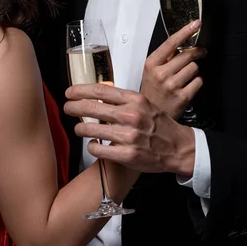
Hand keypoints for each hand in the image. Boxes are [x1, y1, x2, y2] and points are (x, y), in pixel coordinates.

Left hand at [64, 84, 194, 176]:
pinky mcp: (127, 155)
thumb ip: (122, 100)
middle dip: (73, 107)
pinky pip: (97, 149)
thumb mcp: (144, 104)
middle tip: (67, 108)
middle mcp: (131, 115)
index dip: (80, 90)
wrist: (178, 147)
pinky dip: (91, 146)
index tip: (70, 92)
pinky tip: (94, 145)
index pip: (100, 90)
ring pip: (90, 129)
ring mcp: (128, 136)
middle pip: (91, 107)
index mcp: (135, 100)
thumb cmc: (159, 125)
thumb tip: (98, 96)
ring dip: (80, 128)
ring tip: (79, 128)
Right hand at [141, 21, 205, 119]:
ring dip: (194, 71)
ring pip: (195, 68)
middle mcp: (161, 74)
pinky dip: (196, 82)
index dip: (185, 31)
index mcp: (151, 64)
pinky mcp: (182, 98)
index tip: (196, 23)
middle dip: (196, 53)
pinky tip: (188, 86)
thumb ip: (165, 57)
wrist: (148, 116)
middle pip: (187, 55)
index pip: (171, 43)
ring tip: (185, 77)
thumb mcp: (151, 71)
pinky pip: (199, 81)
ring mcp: (172, 86)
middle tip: (200, 53)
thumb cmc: (152, 90)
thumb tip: (184, 42)